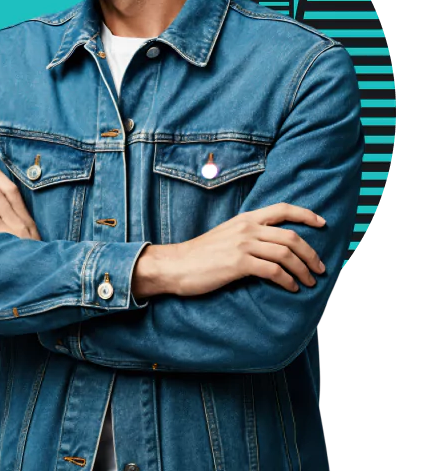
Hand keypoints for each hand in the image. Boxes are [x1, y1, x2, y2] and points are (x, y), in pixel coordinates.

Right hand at [169, 203, 326, 295]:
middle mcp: (247, 228)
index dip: (306, 215)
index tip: (322, 223)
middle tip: (320, 268)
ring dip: (303, 269)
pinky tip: (291, 288)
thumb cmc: (201, 254)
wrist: (176, 265)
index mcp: (246, 218)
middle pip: (291, 236)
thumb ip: (248, 235)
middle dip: (311, 253)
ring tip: (310, 282)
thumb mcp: (227, 235)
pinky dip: (288, 281)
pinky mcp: (239, 263)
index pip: (282, 209)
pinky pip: (273, 271)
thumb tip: (271, 246)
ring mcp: (243, 245)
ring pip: (286, 254)